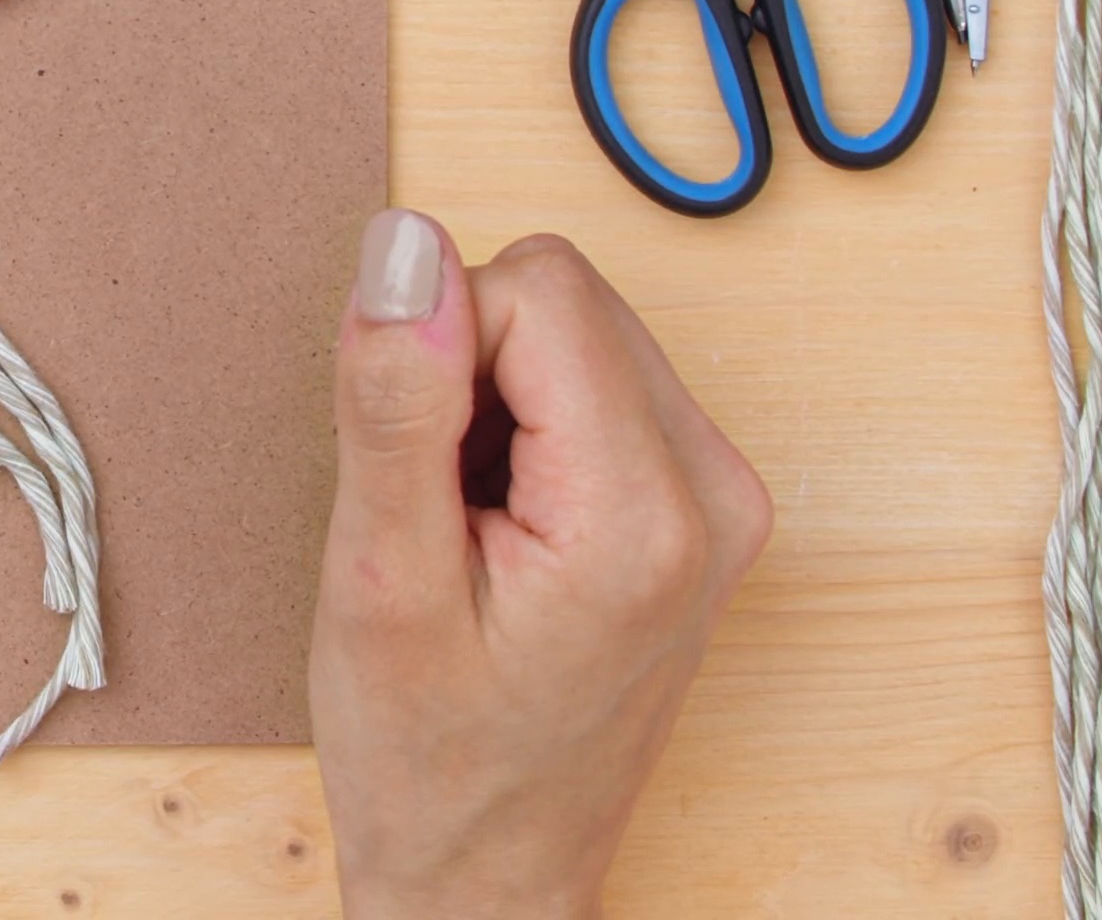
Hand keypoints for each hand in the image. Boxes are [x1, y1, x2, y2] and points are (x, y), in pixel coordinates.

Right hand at [309, 211, 772, 919]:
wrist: (491, 878)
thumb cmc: (431, 761)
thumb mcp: (379, 580)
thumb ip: (398, 400)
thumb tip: (404, 245)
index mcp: (648, 512)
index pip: (532, 288)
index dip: (434, 352)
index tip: (416, 475)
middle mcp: (717, 490)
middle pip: (562, 297)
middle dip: (467, 373)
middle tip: (438, 511)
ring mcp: (721, 496)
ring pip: (572, 328)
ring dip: (492, 402)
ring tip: (469, 532)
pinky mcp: (703, 500)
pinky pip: (591, 379)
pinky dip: (524, 431)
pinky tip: (503, 532)